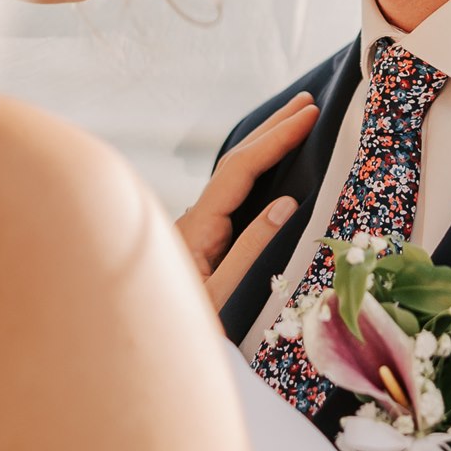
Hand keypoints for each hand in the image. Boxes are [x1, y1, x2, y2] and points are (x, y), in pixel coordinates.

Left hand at [177, 93, 319, 311]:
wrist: (141, 349)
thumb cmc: (181, 329)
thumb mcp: (222, 294)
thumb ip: (253, 248)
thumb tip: (288, 204)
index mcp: (198, 225)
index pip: (241, 168)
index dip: (277, 139)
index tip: (309, 117)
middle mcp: (195, 218)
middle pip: (235, 160)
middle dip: (272, 128)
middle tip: (308, 101)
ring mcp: (198, 226)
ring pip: (233, 174)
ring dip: (265, 143)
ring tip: (295, 118)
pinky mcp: (203, 239)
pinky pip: (233, 191)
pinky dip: (257, 167)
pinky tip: (269, 163)